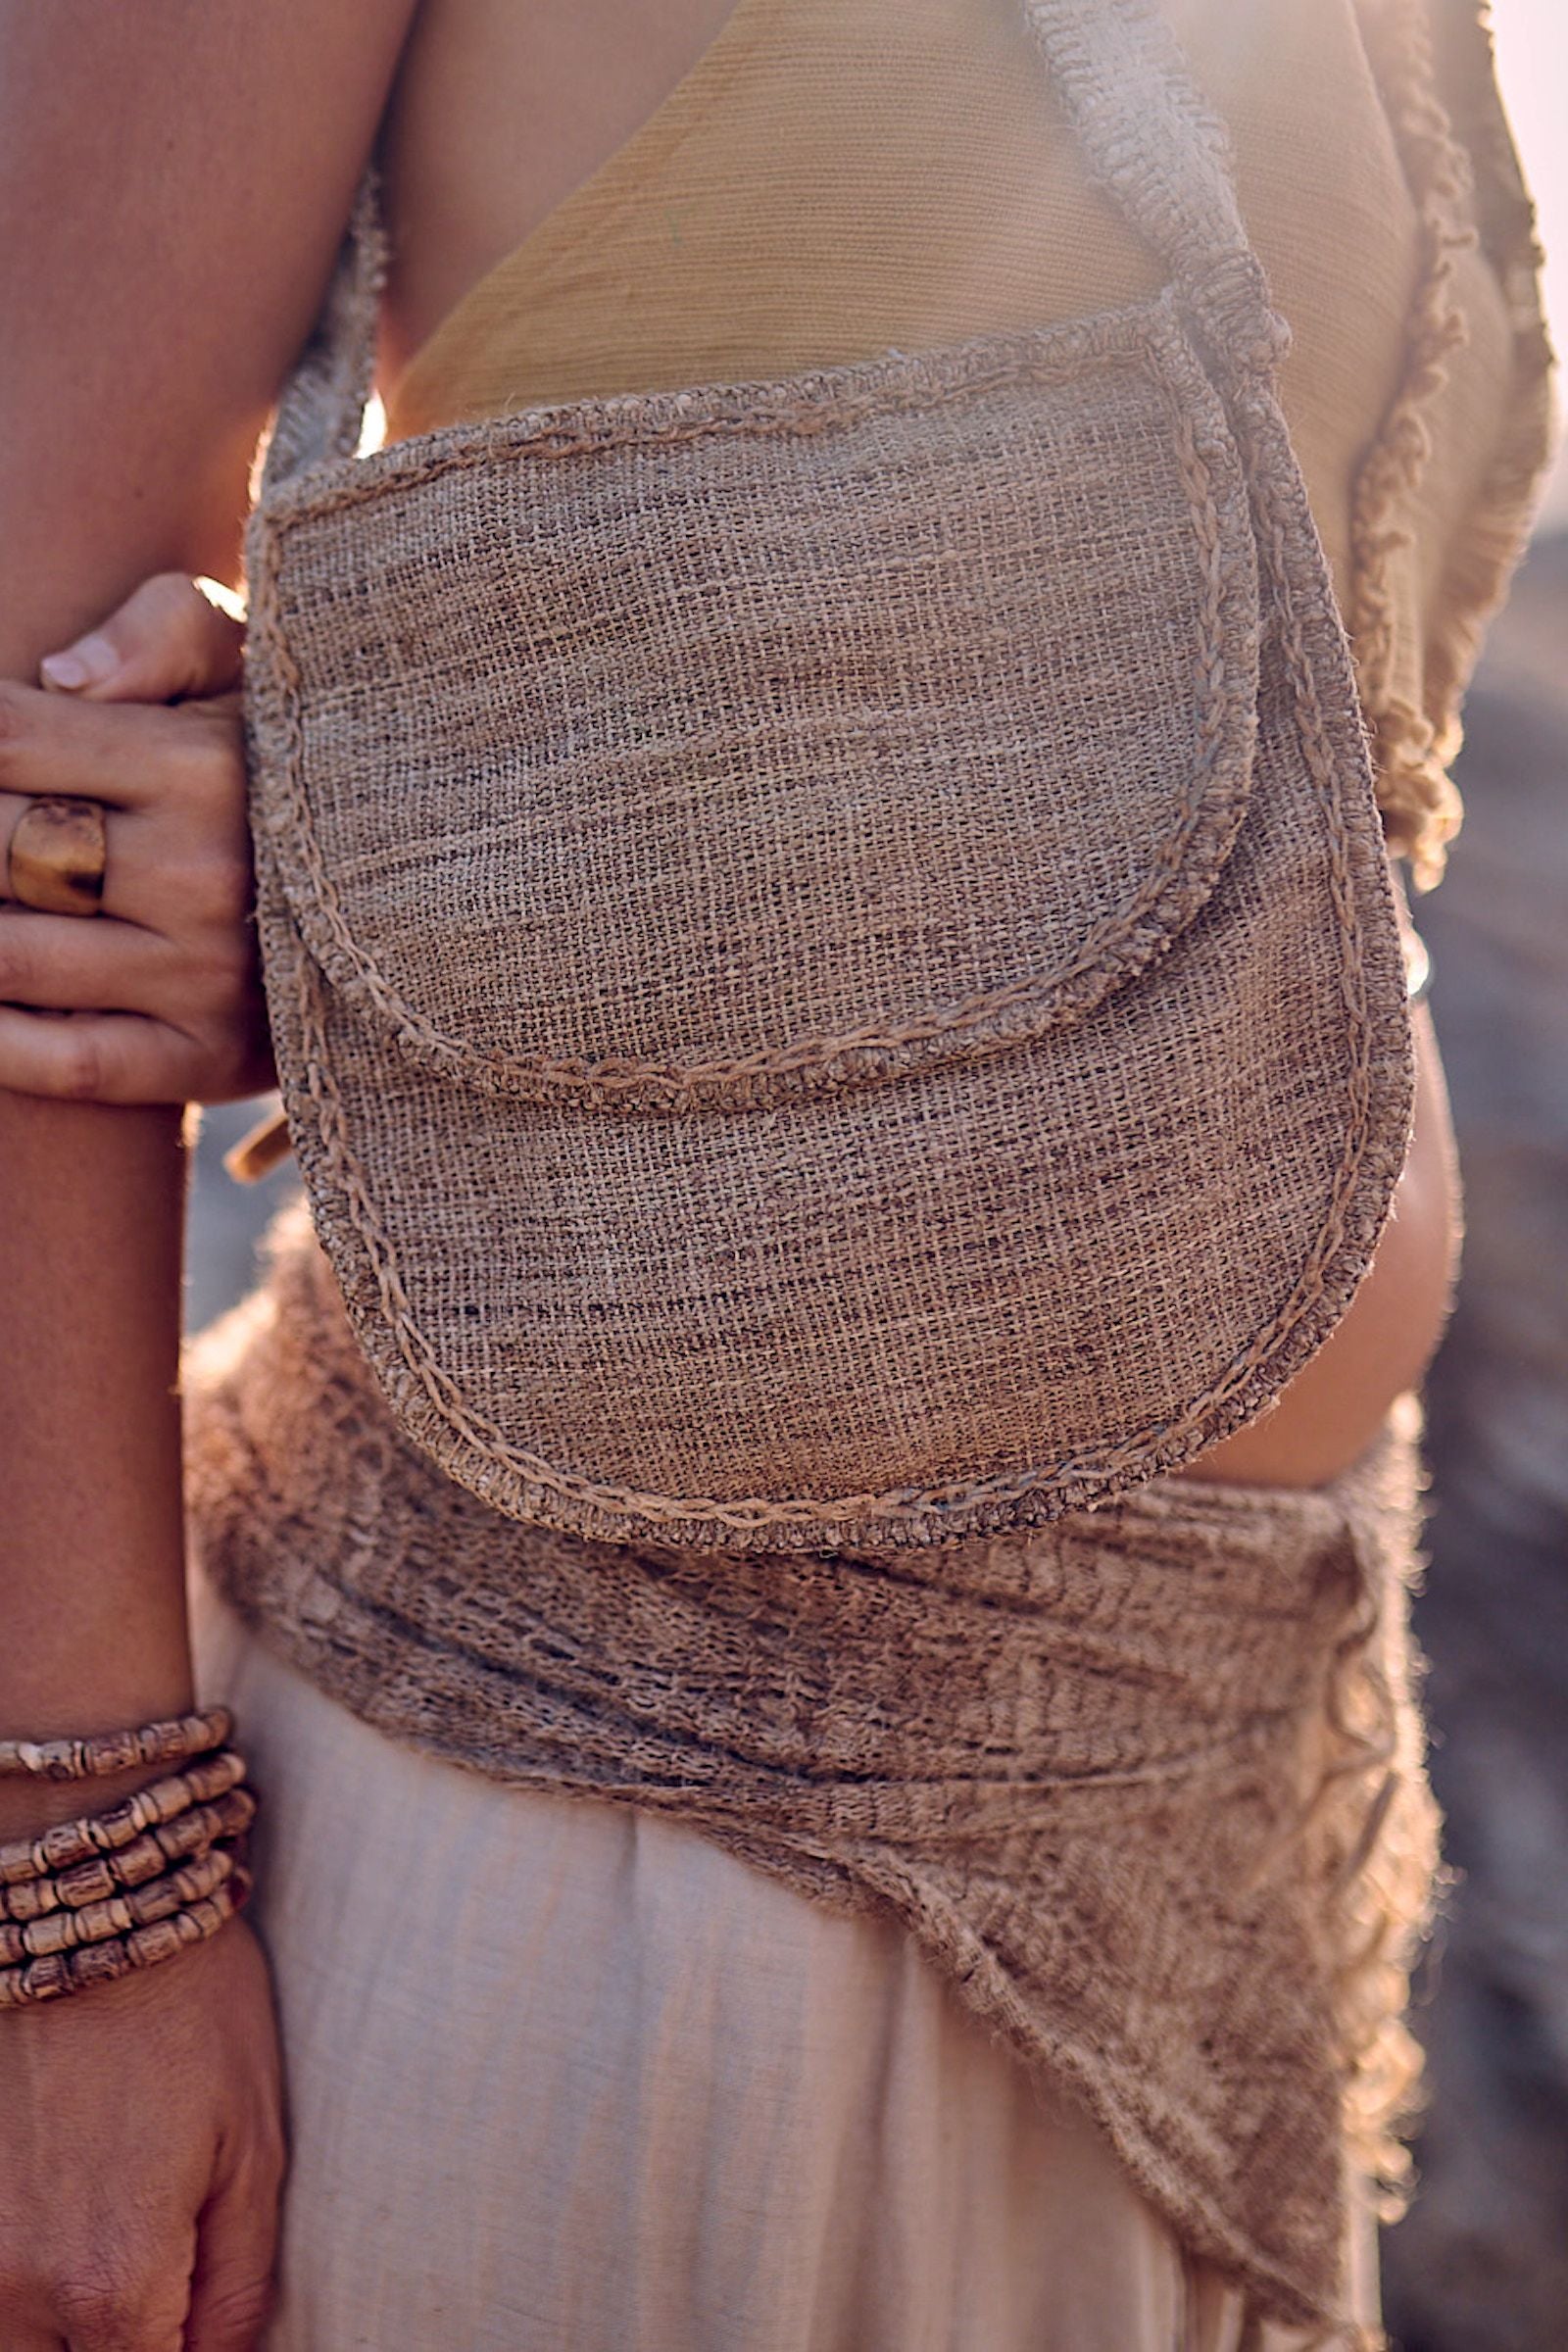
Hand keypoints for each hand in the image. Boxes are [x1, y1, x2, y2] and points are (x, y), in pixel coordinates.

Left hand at [0, 575, 272, 1104]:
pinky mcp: (210, 1057)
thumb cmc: (299, 761)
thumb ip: (161, 632)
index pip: (7, 738)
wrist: (422, 890)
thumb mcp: (252, 666)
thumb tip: (59, 677)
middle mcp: (203, 874)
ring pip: (10, 956)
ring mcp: (205, 976)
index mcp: (202, 766)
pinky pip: (69, 1062)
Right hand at [0, 1917, 284, 2349]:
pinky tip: (72, 2213)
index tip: (195, 2322)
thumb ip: (238, 2288)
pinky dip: (24, 2285)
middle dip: (122, 2342)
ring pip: (16, 2343)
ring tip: (117, 2252)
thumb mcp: (254, 2150)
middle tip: (164, 2291)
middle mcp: (15, 2289)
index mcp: (111, 2284)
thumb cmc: (192, 2016)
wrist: (90, 1911)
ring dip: (68, 2324)